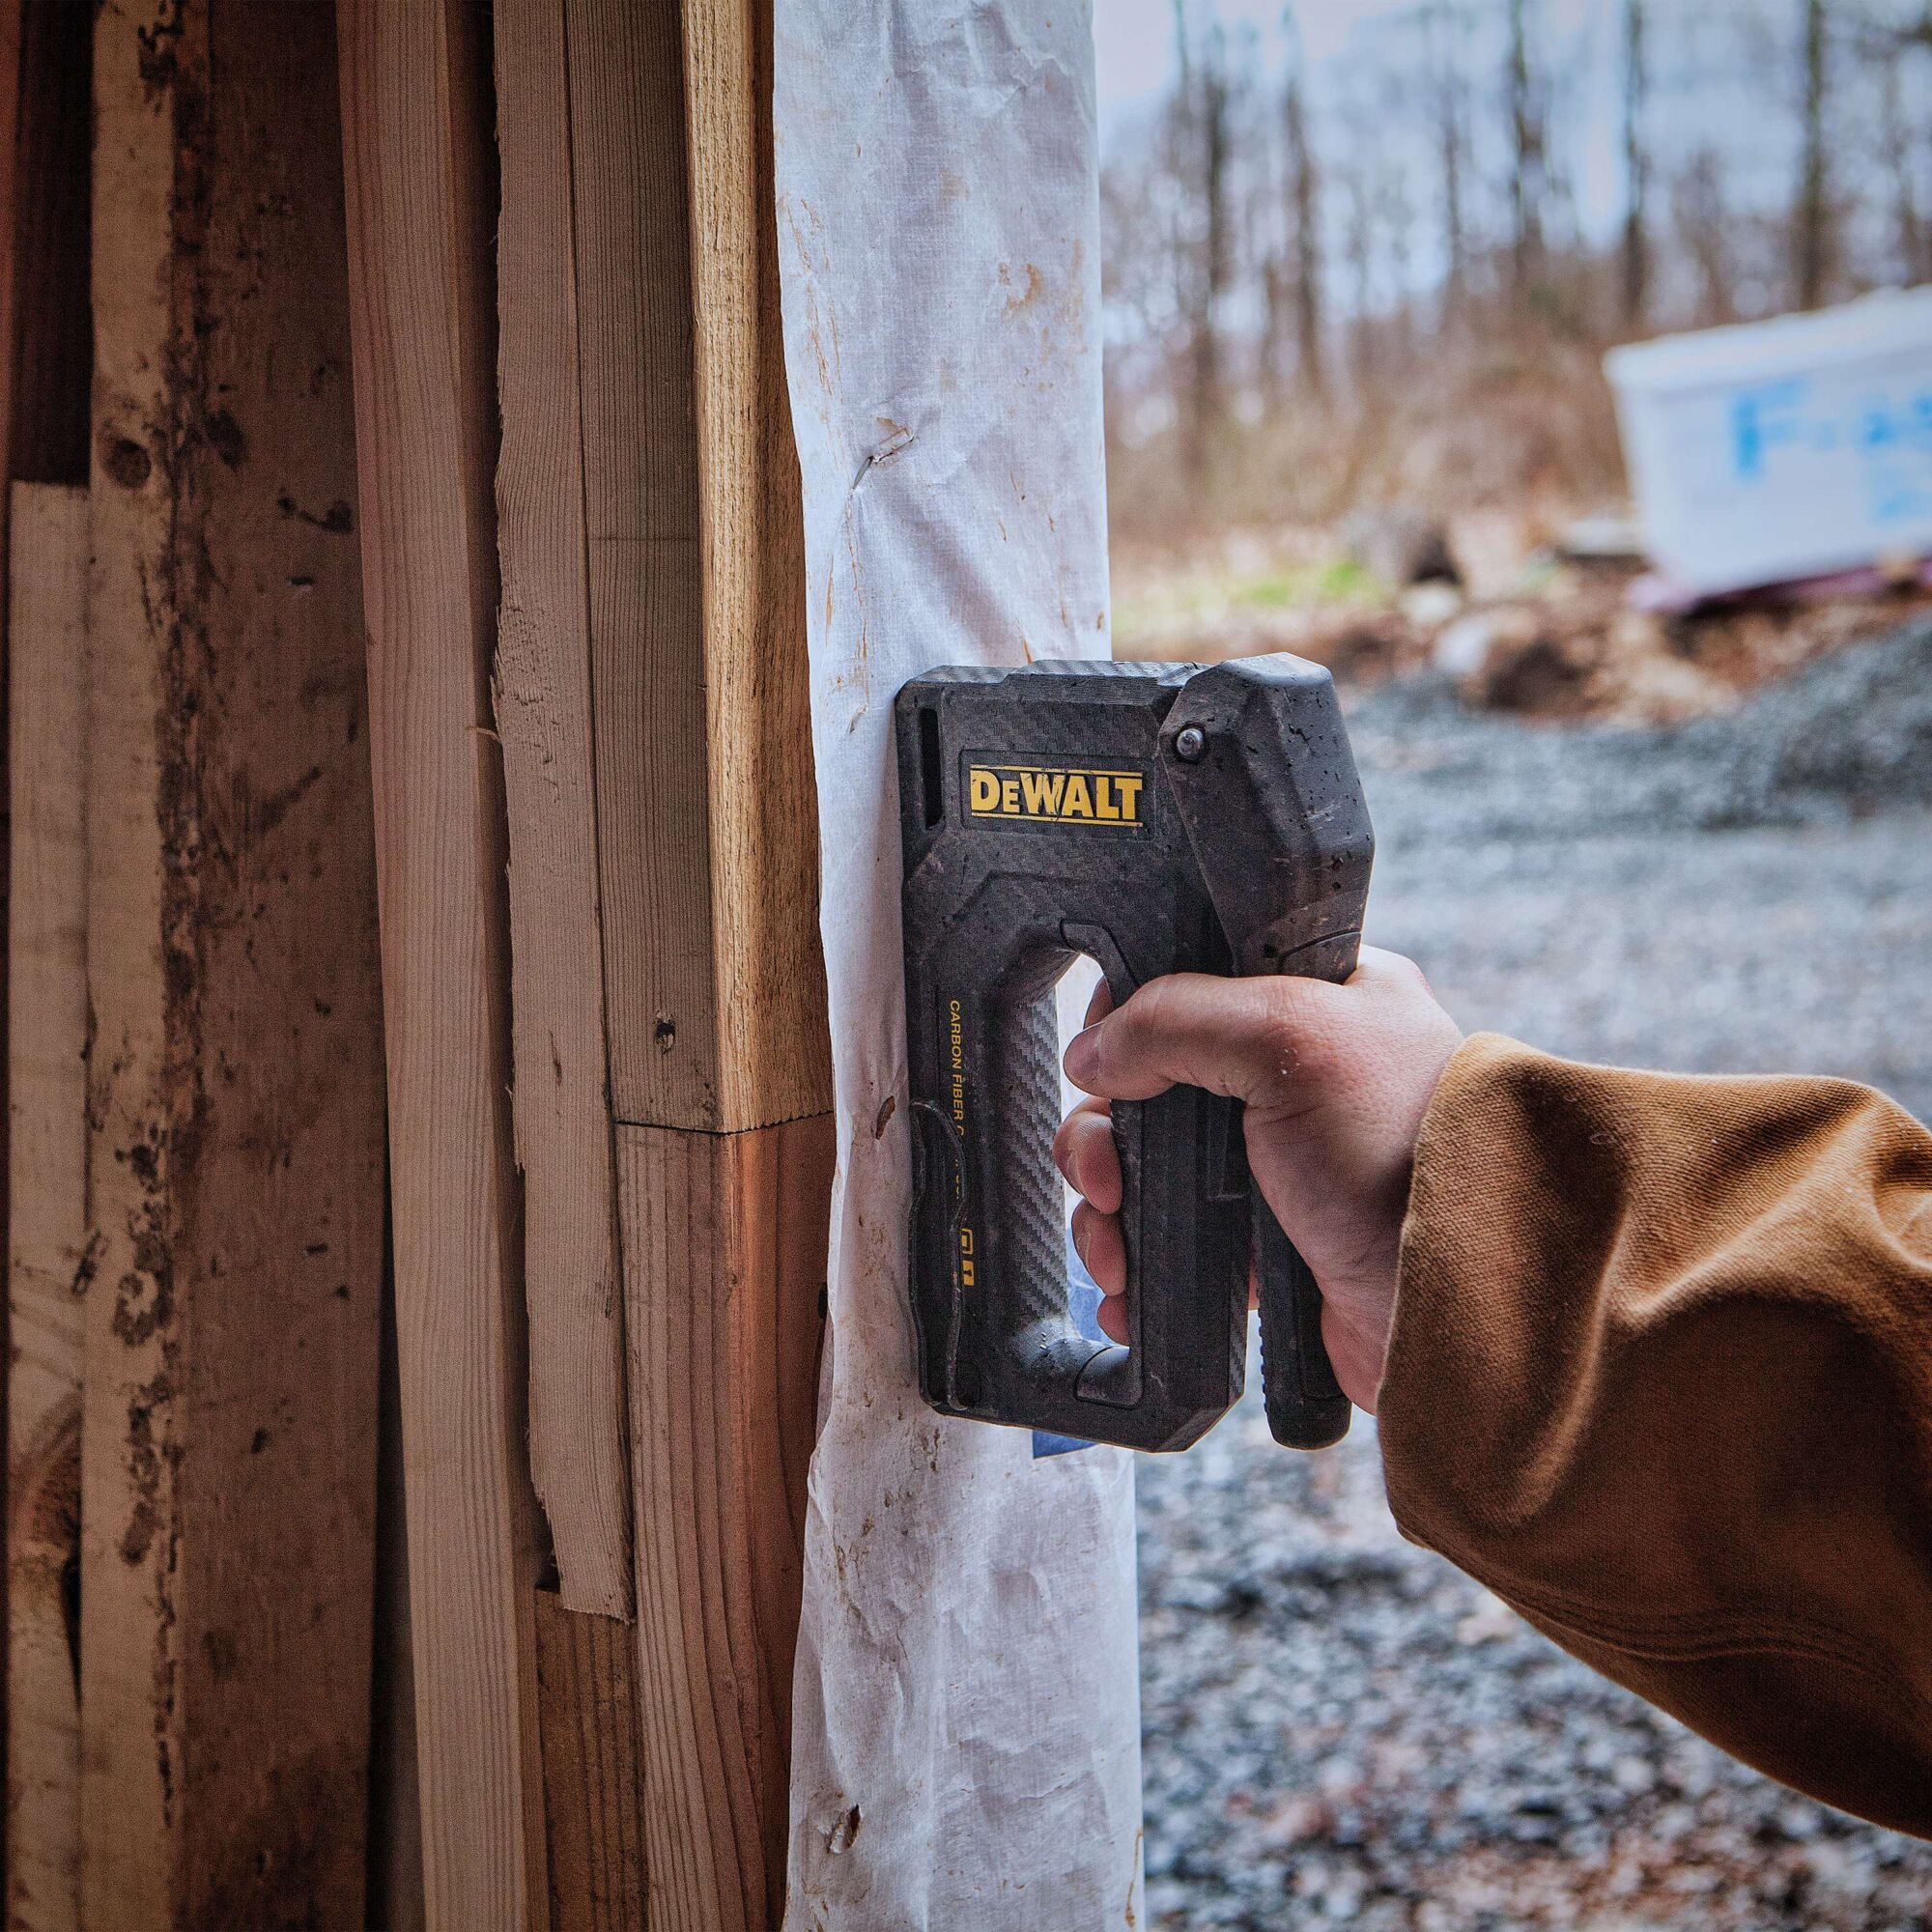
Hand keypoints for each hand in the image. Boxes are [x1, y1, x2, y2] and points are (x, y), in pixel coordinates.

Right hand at [1053, 947, 1461, 1412]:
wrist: (1457, 1305)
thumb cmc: (1402, 1158)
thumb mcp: (1291, 1039)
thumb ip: (1177, 1018)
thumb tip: (1090, 1052)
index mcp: (1317, 997)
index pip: (1189, 982)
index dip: (1130, 1024)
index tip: (1103, 1066)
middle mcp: (1294, 1074)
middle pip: (1149, 1085)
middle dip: (1104, 1139)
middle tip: (1105, 1180)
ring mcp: (1277, 1161)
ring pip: (1149, 1168)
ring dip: (1109, 1212)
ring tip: (1116, 1253)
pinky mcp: (1266, 1240)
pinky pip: (1172, 1240)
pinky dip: (1139, 1265)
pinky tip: (1129, 1291)